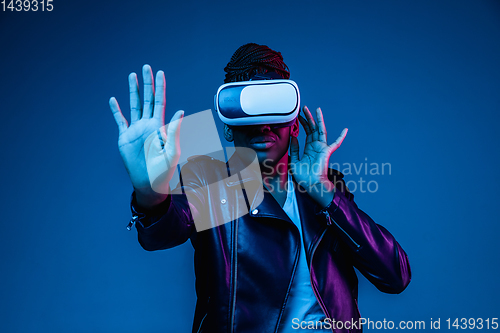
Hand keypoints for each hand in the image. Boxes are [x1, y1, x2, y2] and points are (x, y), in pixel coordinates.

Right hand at [109, 64, 183, 208]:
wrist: (149, 181)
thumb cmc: (164, 168)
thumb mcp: (172, 149)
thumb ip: (174, 130)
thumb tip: (181, 110)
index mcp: (159, 125)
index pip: (160, 101)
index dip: (160, 87)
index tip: (160, 73)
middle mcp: (148, 124)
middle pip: (147, 98)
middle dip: (147, 83)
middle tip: (146, 67)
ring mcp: (136, 129)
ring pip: (134, 105)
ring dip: (133, 91)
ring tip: (132, 75)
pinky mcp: (125, 137)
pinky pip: (120, 120)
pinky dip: (116, 110)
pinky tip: (113, 100)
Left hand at [289, 106, 346, 206]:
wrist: (311, 184)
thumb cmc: (303, 176)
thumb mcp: (294, 161)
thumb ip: (294, 149)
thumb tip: (294, 137)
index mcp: (308, 149)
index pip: (306, 133)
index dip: (302, 124)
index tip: (298, 116)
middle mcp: (316, 147)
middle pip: (313, 128)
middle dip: (308, 118)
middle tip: (304, 108)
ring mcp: (322, 148)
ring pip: (320, 131)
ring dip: (318, 120)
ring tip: (316, 109)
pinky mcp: (327, 152)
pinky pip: (336, 143)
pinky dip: (341, 137)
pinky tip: (345, 130)